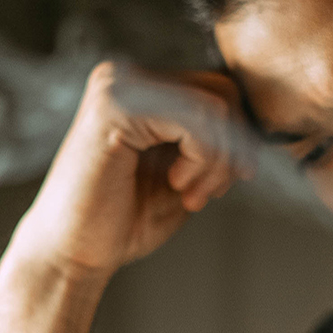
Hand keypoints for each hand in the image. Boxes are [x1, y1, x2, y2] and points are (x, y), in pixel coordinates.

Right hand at [5, 61, 250, 282]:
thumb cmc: (122, 221)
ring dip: (217, 162)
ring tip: (191, 195)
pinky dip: (202, 160)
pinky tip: (176, 185)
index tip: (221, 184)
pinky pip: (196, 119)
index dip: (235, 139)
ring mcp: (118, 86)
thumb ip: (214, 143)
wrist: (72, 255)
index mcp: (140, 88)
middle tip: (205, 194)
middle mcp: (126, 76)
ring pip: (215, 105)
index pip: (218, 89)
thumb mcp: (185, 174)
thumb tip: (260, 121)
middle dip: (231, 150)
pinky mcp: (115, 106)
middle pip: (222, 90)